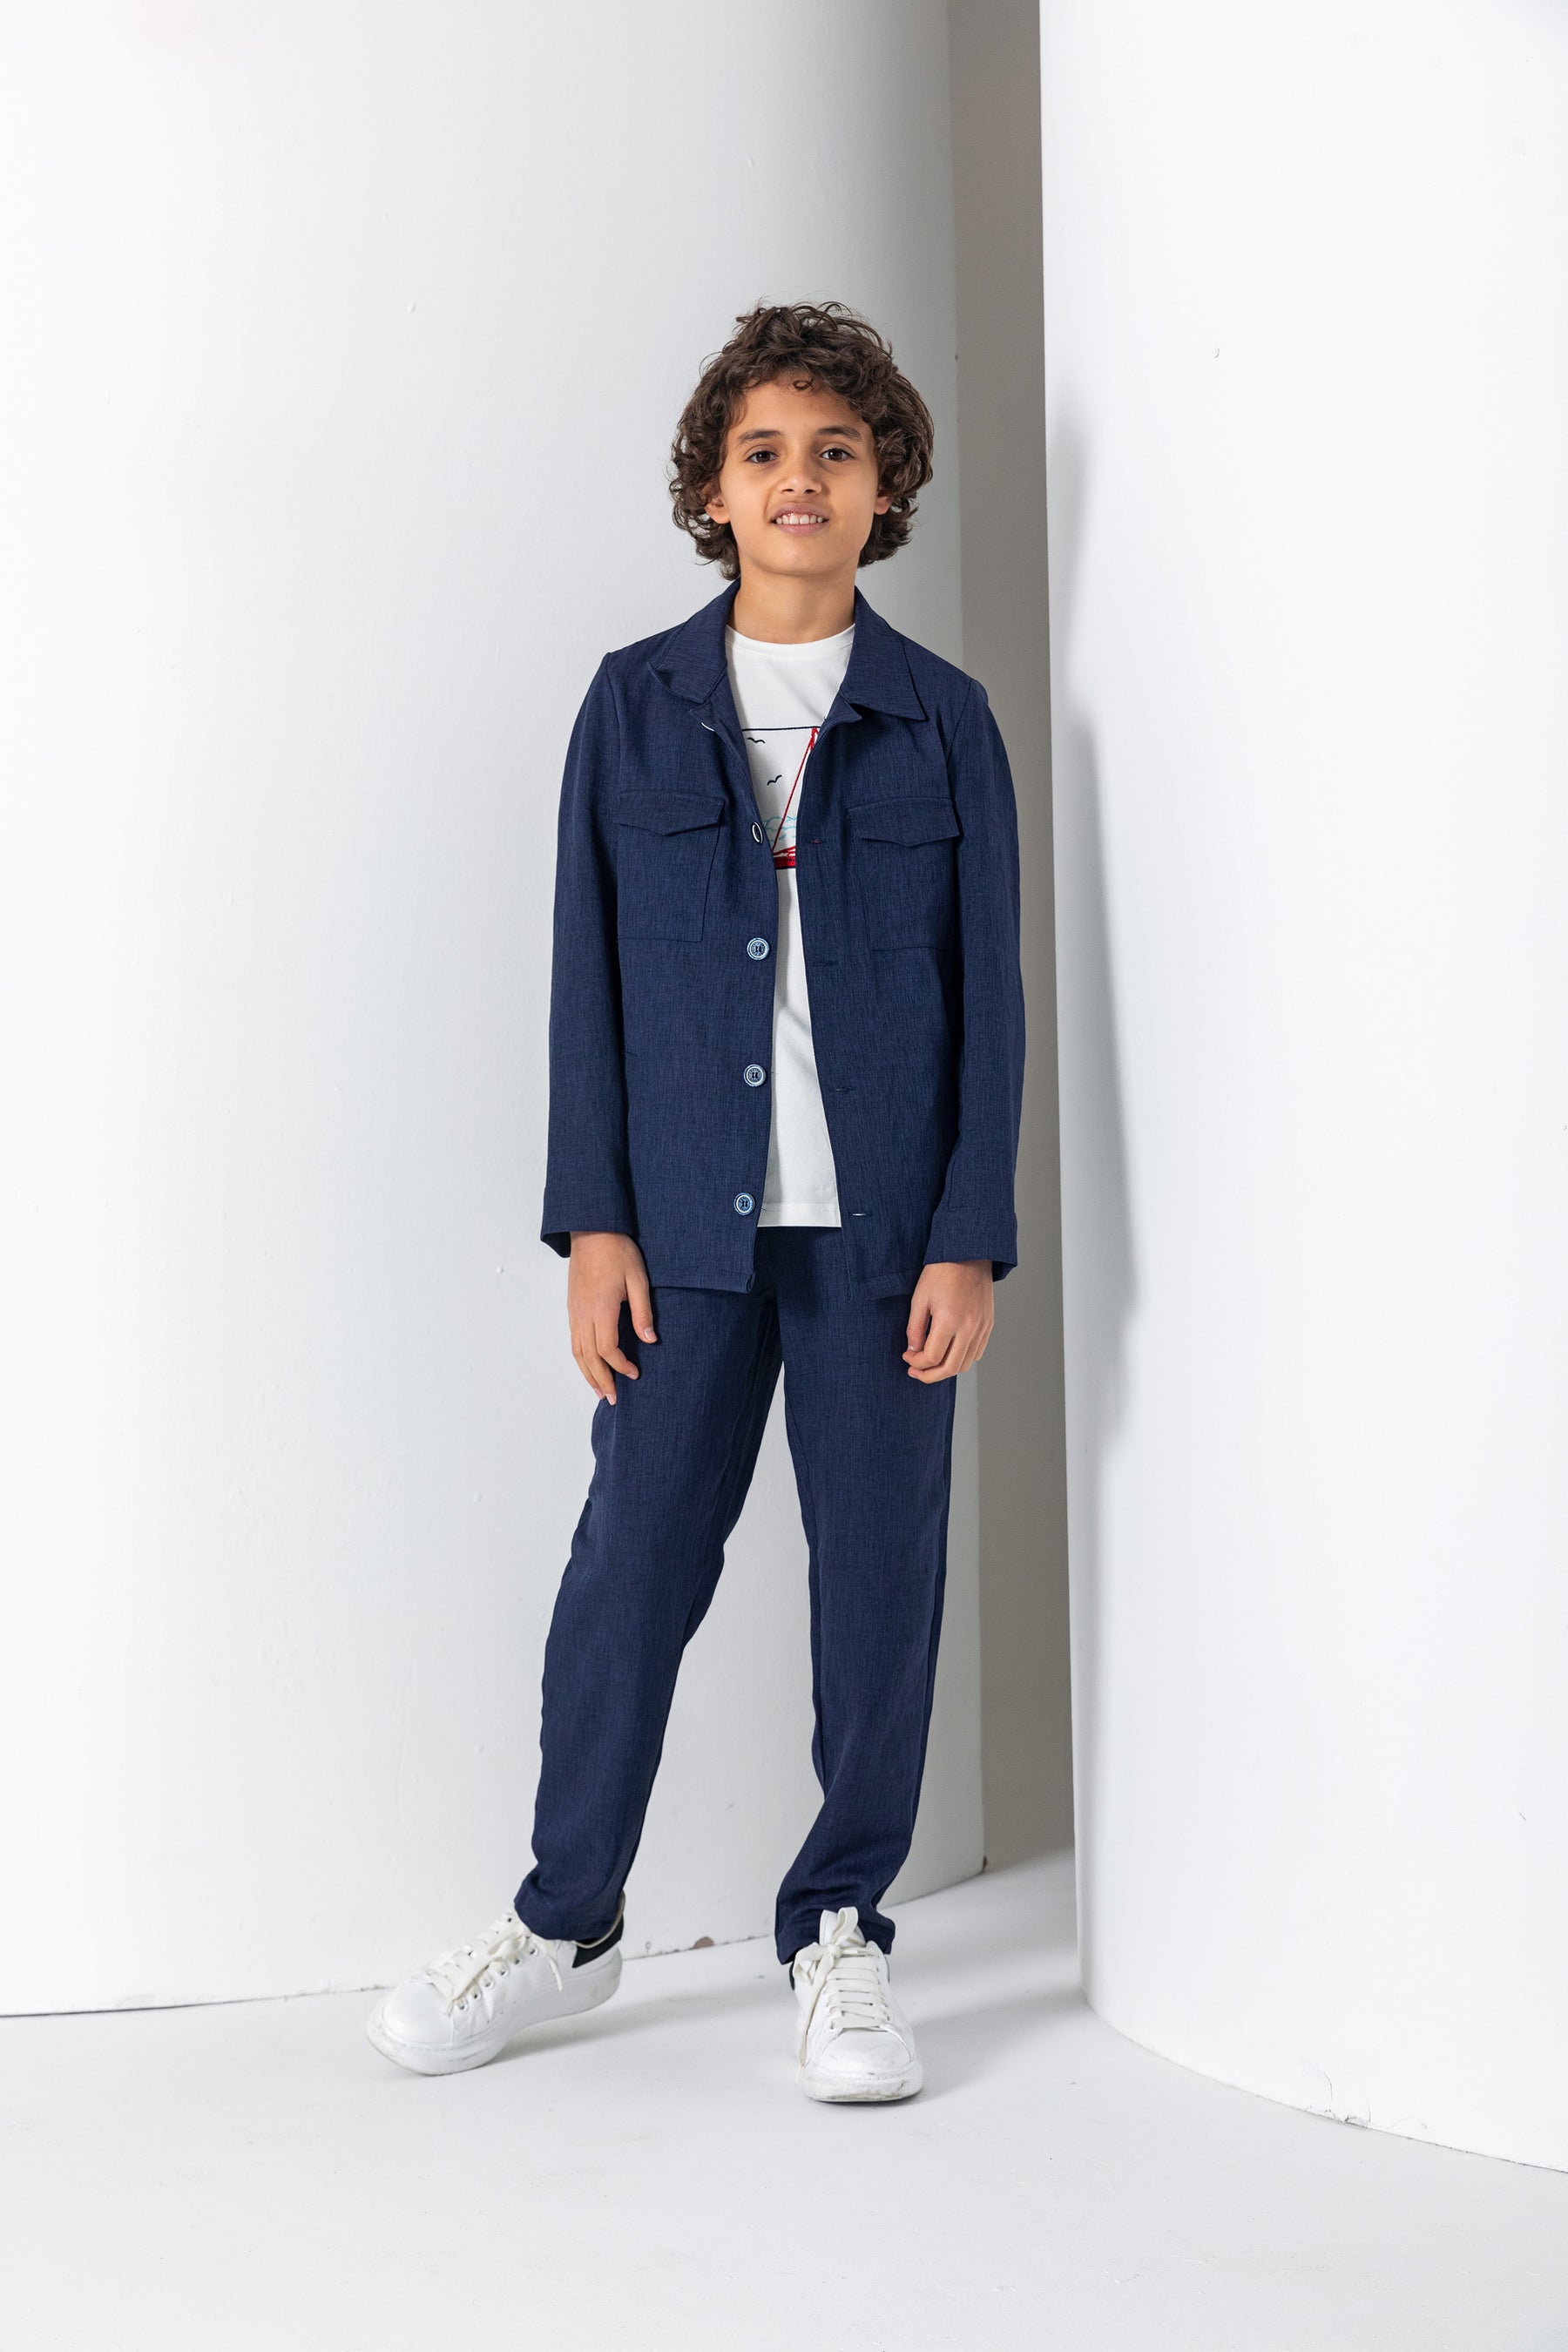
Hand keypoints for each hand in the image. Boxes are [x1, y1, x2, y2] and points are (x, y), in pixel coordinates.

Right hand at [567, 1232, 656, 1403]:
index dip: (620, 1366)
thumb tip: (650, 1340)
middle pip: (589, 1357)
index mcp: (601, 1308)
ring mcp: (574, 1311)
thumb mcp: (638, 1279)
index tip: (635, 1374)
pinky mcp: (572, 1307)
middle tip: (613, 1399)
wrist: (592, 1231)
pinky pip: (573, 1340)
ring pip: (577, 1351)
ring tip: (599, 1390)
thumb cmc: (618, 1252)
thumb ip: (642, 1311)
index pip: (607, 1349)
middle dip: (601, 1380)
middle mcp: (583, 1314)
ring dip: (587, 1373)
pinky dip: (580, 1358)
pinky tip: (588, 1365)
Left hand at [903, 1260, 993, 1382]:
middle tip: (915, 1372)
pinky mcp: (988, 1325)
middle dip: (929, 1375)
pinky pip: (976, 1353)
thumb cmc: (941, 1272)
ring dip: (945, 1370)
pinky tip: (948, 1352)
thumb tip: (913, 1351)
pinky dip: (961, 1359)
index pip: (932, 1357)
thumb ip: (915, 1329)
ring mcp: (982, 1328)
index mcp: (949, 1320)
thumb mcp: (919, 1298)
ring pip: (965, 1365)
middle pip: (950, 1368)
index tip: (907, 1356)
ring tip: (931, 1364)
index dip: (916, 1363)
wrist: (969, 1254)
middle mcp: (969, 1327)